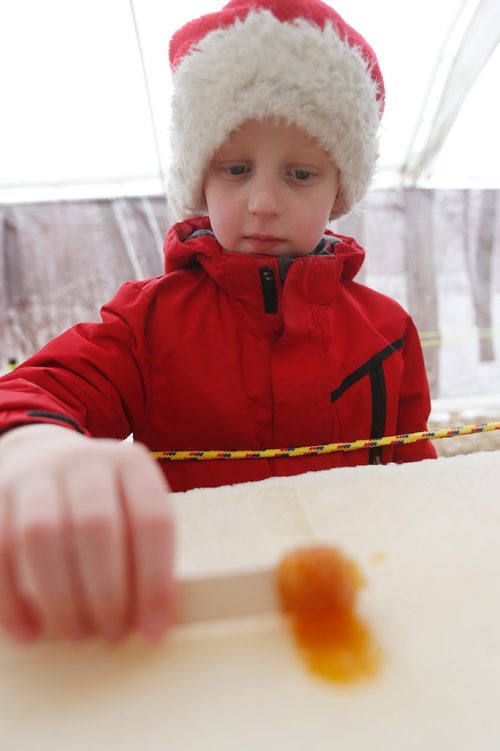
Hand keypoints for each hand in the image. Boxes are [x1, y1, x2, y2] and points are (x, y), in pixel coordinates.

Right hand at [0, 424, 174, 642]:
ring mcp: (37, 473)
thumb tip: (151, 622)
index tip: (153, 629)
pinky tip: (29, 632)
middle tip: (112, 635)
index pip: (151, 520)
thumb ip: (144, 555)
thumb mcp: (132, 511)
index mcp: (131, 464)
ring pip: (43, 535)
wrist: (40, 456)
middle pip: (96, 526)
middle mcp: (85, 461)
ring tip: (76, 634)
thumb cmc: (101, 502)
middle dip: (106, 592)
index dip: (155, 580)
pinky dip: (12, 600)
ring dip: (60, 598)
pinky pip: (0, 548)